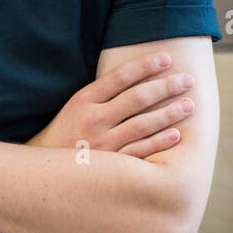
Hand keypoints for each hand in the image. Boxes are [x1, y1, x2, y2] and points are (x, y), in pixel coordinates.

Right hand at [27, 52, 194, 156]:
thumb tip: (134, 76)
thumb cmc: (64, 136)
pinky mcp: (108, 167)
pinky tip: (177, 135)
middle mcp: (92, 120)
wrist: (41, 173)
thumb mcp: (74, 109)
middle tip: (188, 80)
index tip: (167, 58)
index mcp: (83, 101)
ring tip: (190, 105)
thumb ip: (101, 95)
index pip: (120, 77)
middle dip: (166, 86)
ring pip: (143, 124)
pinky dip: (159, 143)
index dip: (146, 65)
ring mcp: (101, 144)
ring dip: (170, 113)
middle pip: (137, 98)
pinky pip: (140, 152)